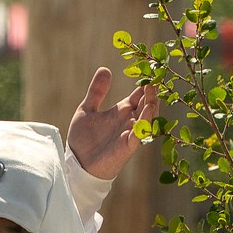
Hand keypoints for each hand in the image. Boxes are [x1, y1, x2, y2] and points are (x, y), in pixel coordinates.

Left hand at [66, 65, 154, 184]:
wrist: (77, 163)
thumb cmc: (83, 138)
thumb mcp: (87, 109)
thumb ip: (97, 91)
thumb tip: (105, 69)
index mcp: (121, 111)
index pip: (138, 95)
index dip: (145, 85)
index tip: (152, 70)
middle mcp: (129, 121)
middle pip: (146, 105)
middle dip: (151, 94)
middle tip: (155, 80)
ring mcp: (130, 134)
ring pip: (146, 119)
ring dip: (150, 108)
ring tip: (152, 95)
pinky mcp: (127, 147)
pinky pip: (138, 136)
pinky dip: (142, 126)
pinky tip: (144, 116)